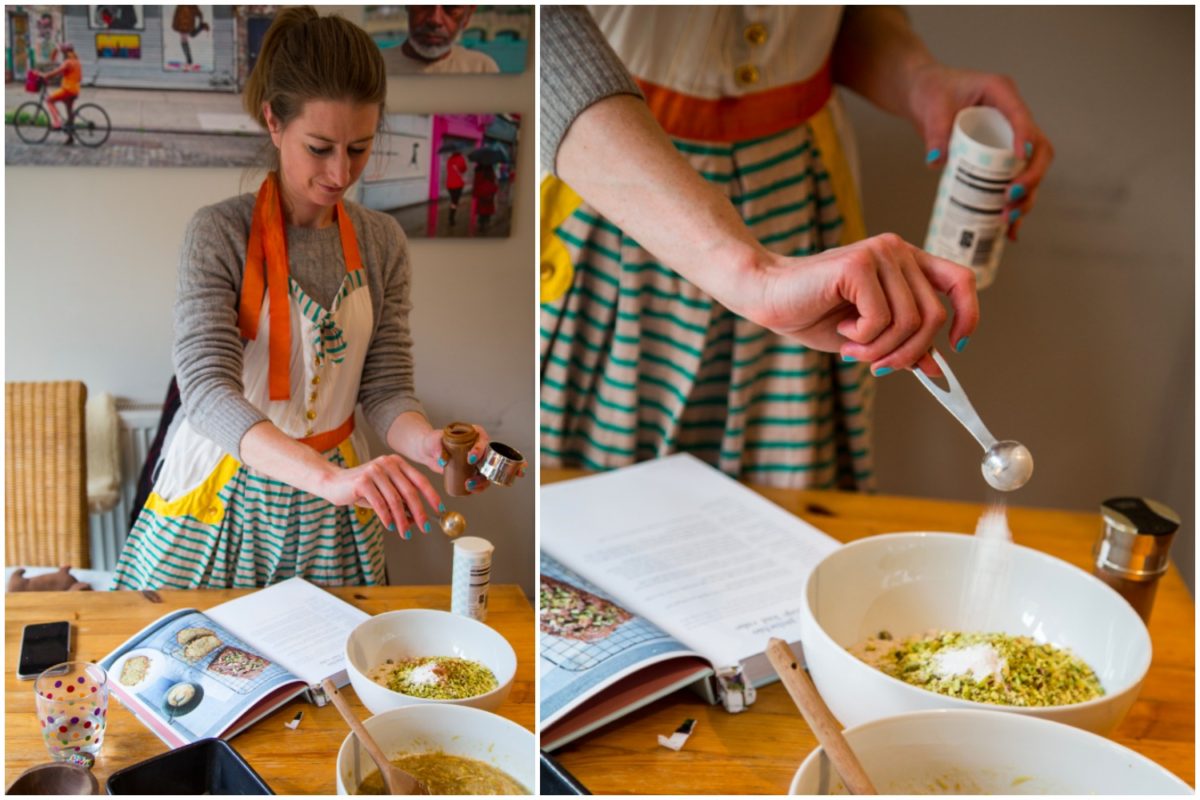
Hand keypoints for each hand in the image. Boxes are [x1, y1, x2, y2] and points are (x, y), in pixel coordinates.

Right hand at [318, 454, 441, 537]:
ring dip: (402, 520)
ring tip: (406, 533)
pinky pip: (380, 503)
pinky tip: (390, 526)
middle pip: (410, 491)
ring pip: (395, 500)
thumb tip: (418, 518)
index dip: (431, 496)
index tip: (439, 510)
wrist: (334, 482)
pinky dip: (387, 517)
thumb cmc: (362, 489)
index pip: (420, 480)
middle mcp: (388, 463)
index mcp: (397, 463)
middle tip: (425, 528)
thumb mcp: (385, 492)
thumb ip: (401, 501)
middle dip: (419, 512)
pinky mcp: (363, 481)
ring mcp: (375, 470)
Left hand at [424, 424, 491, 494]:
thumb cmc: (433, 441)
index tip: (471, 459)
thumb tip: (443, 461)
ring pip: (487, 472)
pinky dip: (478, 487)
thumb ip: (437, 448)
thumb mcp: (434, 441)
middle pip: (489, 459)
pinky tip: (471, 490)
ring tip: (468, 486)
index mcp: (474, 433)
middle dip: (483, 471)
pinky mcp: (473, 471)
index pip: (482, 440)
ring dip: (481, 482)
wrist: (429, 451)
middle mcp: (480, 446)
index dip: (480, 450)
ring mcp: (478, 460)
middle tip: (470, 479)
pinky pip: (481, 480)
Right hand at [753, 233, 977, 375]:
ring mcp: (880, 253)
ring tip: (852, 348)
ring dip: (880, 348)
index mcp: (906, 262)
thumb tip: (935, 368)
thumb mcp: (868, 336)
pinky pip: (881, 318)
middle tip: (875, 365)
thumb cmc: (813, 313)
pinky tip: (842, 330)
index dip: (967, 315)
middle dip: (906, 352)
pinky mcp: (859, 264)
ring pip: (909, 321)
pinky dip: (862, 338)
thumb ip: (903, 343)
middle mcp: (898, 250)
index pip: (960, 281)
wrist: (768, 297)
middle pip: (933, 315)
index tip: (956, 346)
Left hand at [908, 64, 1054, 239]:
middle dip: (1030, 179)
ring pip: (1030, 172)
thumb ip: (934, 131)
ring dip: (1025, 198)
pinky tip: (1010, 233)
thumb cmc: (931, 93)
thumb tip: (936, 161)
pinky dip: (1013, 206)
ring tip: (1007, 220)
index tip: (1021, 159)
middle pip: (1038, 151)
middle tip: (1009, 199)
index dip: (1026, 138)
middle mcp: (1012, 118)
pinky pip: (1013, 183)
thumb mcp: (931, 108)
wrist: (924, 95)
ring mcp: (1010, 140)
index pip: (1022, 118)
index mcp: (1002, 94)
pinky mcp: (1000, 159)